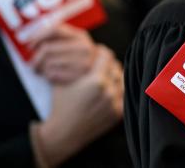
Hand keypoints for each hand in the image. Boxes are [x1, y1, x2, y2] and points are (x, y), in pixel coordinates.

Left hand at [28, 23, 97, 83]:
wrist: (95, 79)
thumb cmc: (75, 59)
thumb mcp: (71, 44)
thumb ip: (57, 37)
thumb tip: (32, 39)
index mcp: (81, 35)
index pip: (55, 29)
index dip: (38, 36)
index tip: (30, 46)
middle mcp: (84, 47)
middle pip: (47, 48)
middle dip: (35, 57)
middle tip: (32, 63)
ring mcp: (83, 62)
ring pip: (47, 62)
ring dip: (39, 67)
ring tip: (40, 70)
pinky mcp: (79, 76)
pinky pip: (52, 74)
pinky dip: (46, 76)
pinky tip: (49, 76)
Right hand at [36, 45, 123, 165]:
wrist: (63, 134)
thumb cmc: (61, 105)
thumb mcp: (64, 79)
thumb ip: (78, 63)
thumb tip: (88, 49)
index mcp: (96, 80)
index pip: (106, 56)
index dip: (100, 52)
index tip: (97, 52)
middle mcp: (109, 91)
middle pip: (115, 67)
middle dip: (108, 64)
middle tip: (101, 64)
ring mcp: (115, 103)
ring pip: (122, 80)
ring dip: (114, 76)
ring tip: (105, 76)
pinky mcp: (118, 114)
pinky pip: (123, 95)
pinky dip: (118, 90)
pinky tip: (110, 89)